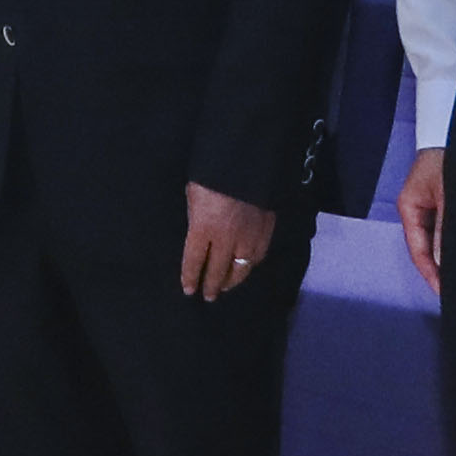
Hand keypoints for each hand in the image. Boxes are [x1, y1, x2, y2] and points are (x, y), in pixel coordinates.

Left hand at [176, 183, 275, 302]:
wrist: (246, 159)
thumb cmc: (212, 173)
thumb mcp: (193, 194)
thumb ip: (195, 217)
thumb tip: (198, 231)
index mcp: (203, 228)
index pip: (194, 261)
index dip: (190, 277)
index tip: (188, 290)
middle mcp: (226, 238)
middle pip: (218, 270)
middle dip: (212, 286)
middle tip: (208, 296)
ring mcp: (248, 236)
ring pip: (241, 268)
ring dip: (232, 280)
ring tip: (226, 286)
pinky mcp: (266, 230)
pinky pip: (258, 256)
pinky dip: (250, 265)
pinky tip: (246, 267)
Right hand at [396, 144, 446, 289]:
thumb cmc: (448, 158)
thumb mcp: (447, 195)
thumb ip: (444, 229)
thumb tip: (444, 261)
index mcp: (409, 208)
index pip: (417, 250)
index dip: (430, 273)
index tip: (443, 291)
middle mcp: (418, 212)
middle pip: (426, 249)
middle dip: (440, 270)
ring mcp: (431, 209)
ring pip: (439, 242)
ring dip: (449, 258)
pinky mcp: (445, 206)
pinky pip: (448, 232)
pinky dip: (455, 244)